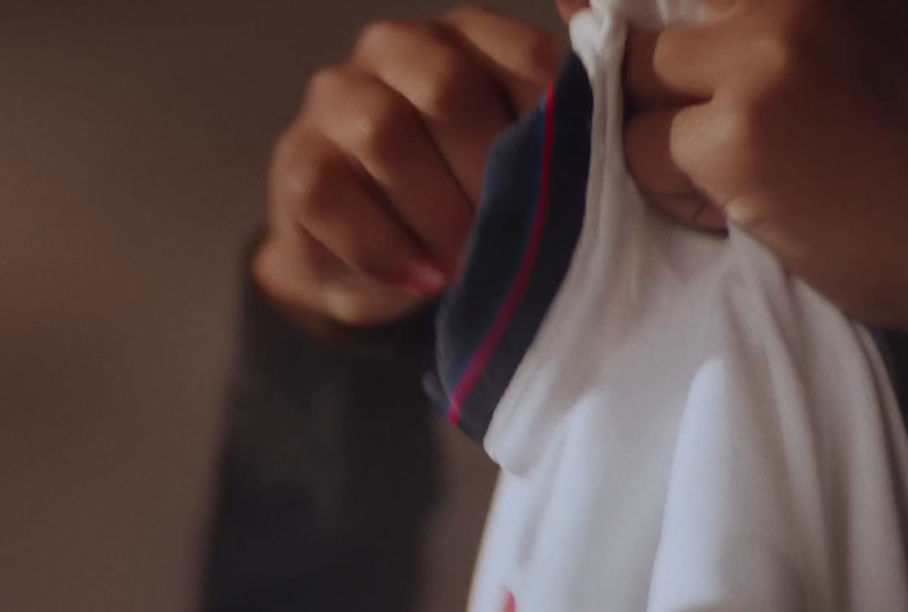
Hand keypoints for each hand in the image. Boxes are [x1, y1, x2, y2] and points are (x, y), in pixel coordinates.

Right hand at [253, 7, 563, 328]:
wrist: (372, 264)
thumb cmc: (461, 206)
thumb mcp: (520, 168)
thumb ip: (562, 130)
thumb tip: (611, 111)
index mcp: (464, 36)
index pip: (522, 58)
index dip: (547, 132)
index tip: (565, 190)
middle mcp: (394, 48)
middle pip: (448, 89)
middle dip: (486, 175)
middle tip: (508, 234)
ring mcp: (335, 100)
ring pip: (385, 134)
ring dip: (435, 212)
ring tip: (463, 262)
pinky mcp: (296, 162)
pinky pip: (330, 194)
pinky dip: (384, 246)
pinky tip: (421, 278)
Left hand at [599, 0, 907, 390]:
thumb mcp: (860, 43)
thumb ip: (771, 26)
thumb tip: (614, 18)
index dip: (644, 19)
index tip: (620, 38)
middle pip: (647, 32)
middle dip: (659, 94)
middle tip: (726, 149)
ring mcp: (760, 61)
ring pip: (632, 91)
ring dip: (664, 146)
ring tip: (743, 185)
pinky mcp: (737, 137)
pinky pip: (642, 156)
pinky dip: (677, 194)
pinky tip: (747, 214)